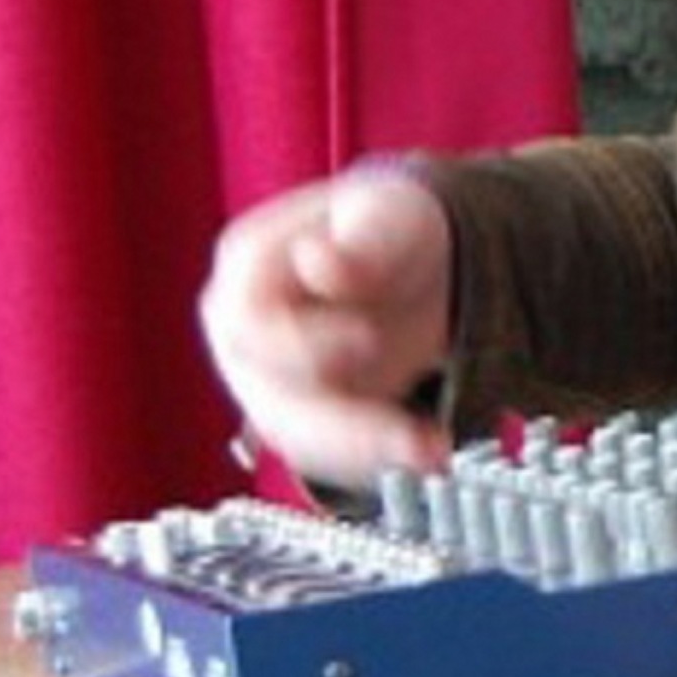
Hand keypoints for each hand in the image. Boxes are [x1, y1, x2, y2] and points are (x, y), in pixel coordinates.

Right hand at [197, 167, 455, 487]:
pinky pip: (323, 452)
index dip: (301, 339)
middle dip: (343, 416)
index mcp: (249, 264)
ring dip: (365, 450)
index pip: (249, 317)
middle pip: (270, 390)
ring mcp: (265, 378)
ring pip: (296, 434)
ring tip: (433, 450)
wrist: (414, 262)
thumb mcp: (390, 219)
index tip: (366, 338)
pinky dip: (376, 458)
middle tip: (411, 425)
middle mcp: (244, 328)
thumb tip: (317, 263)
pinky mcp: (298, 414)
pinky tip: (429, 450)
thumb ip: (359, 246)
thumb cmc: (390, 228)